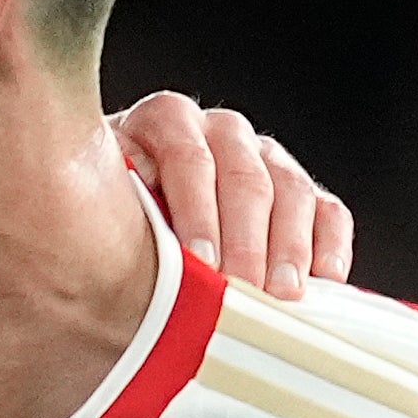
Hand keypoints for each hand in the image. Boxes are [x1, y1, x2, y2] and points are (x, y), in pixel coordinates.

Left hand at [109, 93, 352, 297]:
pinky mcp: (298, 195)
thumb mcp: (89, 209)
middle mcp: (219, 132)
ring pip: (292, 190)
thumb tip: (111, 232)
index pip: (189, 156)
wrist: (114, 234)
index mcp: (163, 122)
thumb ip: (103, 210)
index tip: (198, 260)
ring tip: (280, 295)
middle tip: (242, 289)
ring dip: (289, 247)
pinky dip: (328, 245)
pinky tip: (324, 282)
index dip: (196, 210)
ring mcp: (264, 159)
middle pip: (246, 178)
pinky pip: (327, 211)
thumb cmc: (99, 226)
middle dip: (246, 239)